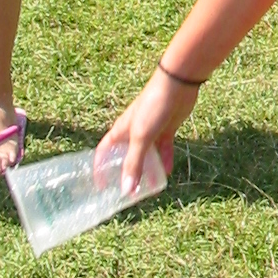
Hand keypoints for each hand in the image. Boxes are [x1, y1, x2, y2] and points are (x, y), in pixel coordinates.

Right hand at [96, 68, 199, 194]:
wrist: (178, 85)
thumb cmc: (153, 107)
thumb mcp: (141, 137)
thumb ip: (134, 163)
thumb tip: (126, 190)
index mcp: (120, 130)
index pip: (104, 151)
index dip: (100, 167)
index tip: (101, 185)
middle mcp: (133, 131)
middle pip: (126, 156)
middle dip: (126, 172)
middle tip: (127, 192)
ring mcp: (151, 130)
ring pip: (147, 155)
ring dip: (148, 169)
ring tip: (148, 188)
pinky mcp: (167, 129)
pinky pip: (164, 149)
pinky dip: (165, 160)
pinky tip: (167, 173)